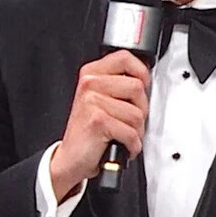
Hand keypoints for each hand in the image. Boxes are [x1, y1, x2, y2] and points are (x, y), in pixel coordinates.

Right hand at [50, 50, 150, 201]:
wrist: (71, 158)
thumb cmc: (89, 131)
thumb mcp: (99, 99)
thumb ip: (117, 84)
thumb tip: (145, 79)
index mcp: (90, 74)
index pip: (124, 58)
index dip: (141, 72)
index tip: (142, 85)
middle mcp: (89, 84)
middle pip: (137, 86)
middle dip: (141, 109)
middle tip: (128, 120)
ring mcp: (92, 101)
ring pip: (138, 113)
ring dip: (136, 131)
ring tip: (122, 134)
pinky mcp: (97, 121)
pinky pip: (131, 132)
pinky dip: (132, 145)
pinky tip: (121, 145)